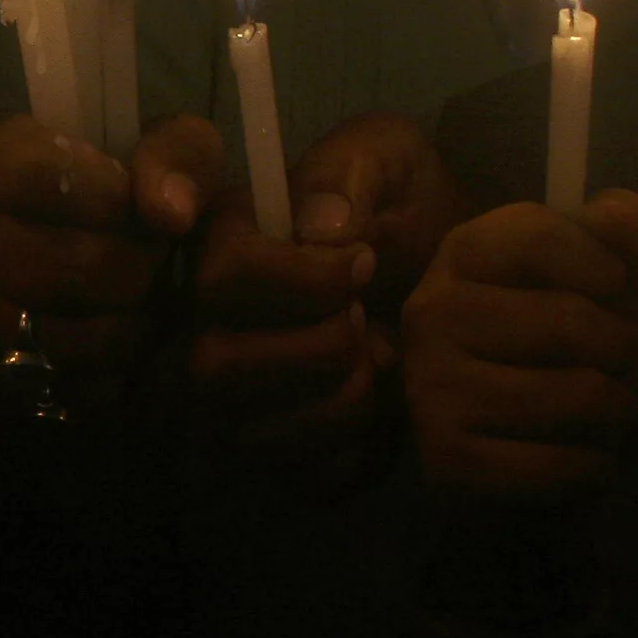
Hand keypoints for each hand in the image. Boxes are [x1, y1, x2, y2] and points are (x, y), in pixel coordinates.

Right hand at [0, 113, 219, 391]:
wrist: (37, 249)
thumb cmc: (97, 187)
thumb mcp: (145, 143)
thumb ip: (174, 155)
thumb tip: (169, 214)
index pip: (43, 178)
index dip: (113, 198)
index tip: (133, 206)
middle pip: (68, 266)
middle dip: (135, 270)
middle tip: (151, 264)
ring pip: (66, 337)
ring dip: (127, 329)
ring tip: (139, 306)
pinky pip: (59, 392)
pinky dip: (106, 379)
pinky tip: (115, 349)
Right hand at [182, 114, 455, 491]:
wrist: (444, 274)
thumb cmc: (400, 205)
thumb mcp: (385, 157)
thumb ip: (351, 173)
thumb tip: (325, 229)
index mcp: (214, 239)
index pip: (218, 275)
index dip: (299, 279)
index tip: (361, 260)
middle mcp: (193, 323)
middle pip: (213, 364)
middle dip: (318, 347)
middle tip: (366, 315)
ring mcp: (223, 398)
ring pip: (251, 436)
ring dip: (345, 401)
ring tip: (384, 356)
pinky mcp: (271, 452)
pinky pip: (302, 479)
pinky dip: (363, 450)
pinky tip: (387, 409)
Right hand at [403, 191, 637, 517]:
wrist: (518, 447)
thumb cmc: (573, 348)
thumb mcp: (608, 280)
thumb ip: (622, 233)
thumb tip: (623, 218)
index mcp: (464, 252)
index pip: (537, 235)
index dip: (602, 264)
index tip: (615, 288)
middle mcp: (430, 311)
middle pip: (571, 322)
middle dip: (630, 354)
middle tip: (630, 372)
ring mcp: (429, 386)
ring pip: (575, 395)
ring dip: (619, 412)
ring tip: (613, 413)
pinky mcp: (446, 459)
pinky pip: (558, 464)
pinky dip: (594, 468)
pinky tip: (587, 459)